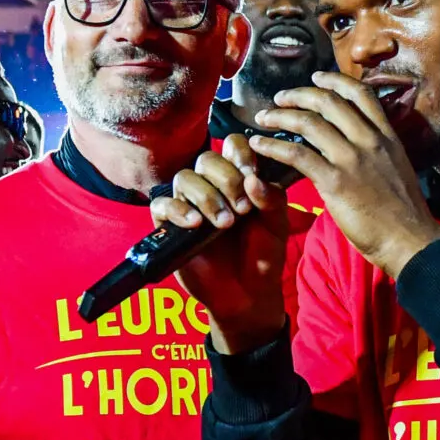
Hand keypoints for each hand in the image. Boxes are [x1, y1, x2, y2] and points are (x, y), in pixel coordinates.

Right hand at [149, 134, 293, 353]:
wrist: (248, 293)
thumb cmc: (264, 255)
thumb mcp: (277, 226)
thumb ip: (271, 199)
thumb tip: (253, 179)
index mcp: (240, 178)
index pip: (232, 146)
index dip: (239, 154)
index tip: (250, 173)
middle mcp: (213, 186)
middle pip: (207, 160)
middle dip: (226, 180)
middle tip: (242, 209)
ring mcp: (190, 204)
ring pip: (185, 179)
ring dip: (206, 197)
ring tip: (224, 224)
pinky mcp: (170, 225)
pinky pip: (162, 205)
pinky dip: (177, 210)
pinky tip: (195, 224)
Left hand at [251, 71, 439, 277]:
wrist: (410, 242)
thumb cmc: (404, 214)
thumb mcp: (398, 169)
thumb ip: (378, 152)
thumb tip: (357, 144)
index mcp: (387, 137)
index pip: (361, 94)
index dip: (335, 80)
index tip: (316, 77)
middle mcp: (370, 141)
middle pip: (329, 102)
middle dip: (299, 94)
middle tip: (280, 98)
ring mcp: (352, 159)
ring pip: (309, 123)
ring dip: (280, 116)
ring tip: (263, 118)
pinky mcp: (335, 182)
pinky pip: (296, 154)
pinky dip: (273, 146)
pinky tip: (259, 145)